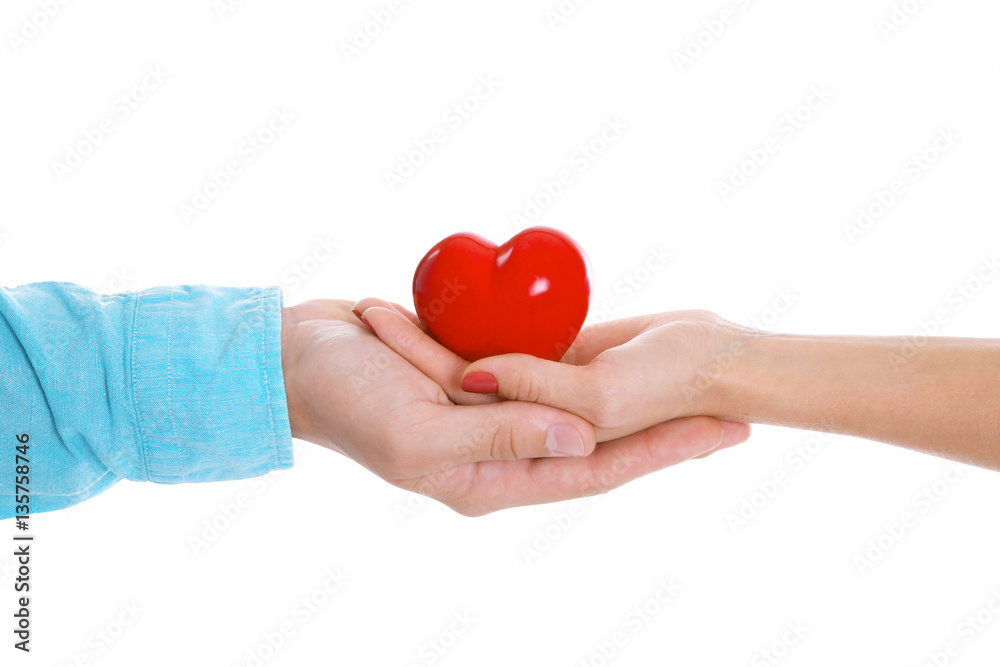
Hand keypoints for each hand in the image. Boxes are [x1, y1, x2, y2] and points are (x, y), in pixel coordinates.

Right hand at [354, 298, 750, 461]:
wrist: (296, 358)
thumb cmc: (346, 400)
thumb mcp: (419, 431)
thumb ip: (501, 436)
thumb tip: (583, 439)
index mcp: (488, 478)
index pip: (593, 469)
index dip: (659, 453)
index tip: (719, 433)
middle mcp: (498, 452)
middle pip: (599, 446)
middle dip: (665, 432)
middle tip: (733, 414)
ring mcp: (492, 415)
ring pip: (578, 410)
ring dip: (637, 403)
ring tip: (698, 389)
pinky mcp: (480, 379)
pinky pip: (544, 375)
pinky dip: (588, 368)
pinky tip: (630, 358)